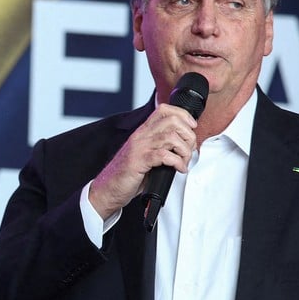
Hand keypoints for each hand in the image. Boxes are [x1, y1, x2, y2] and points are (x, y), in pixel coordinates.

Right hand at [88, 104, 197, 218]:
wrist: (108, 189)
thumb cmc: (127, 174)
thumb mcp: (145, 155)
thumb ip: (161, 147)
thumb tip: (185, 146)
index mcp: (143, 132)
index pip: (164, 110)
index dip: (182, 115)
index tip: (191, 127)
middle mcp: (141, 136)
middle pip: (172, 121)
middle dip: (188, 134)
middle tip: (189, 149)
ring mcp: (139, 148)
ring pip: (170, 137)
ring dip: (184, 150)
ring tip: (184, 161)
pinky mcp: (139, 162)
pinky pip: (164, 155)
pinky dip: (177, 162)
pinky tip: (179, 169)